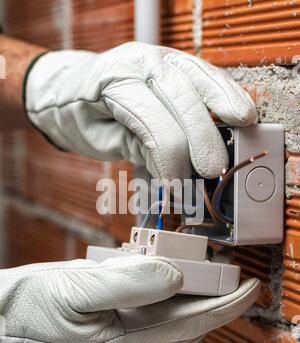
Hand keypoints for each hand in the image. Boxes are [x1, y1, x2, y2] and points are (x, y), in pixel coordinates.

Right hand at [0, 257, 259, 342]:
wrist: (7, 314)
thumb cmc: (35, 309)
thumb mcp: (79, 293)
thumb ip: (128, 284)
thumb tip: (174, 273)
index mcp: (129, 335)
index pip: (192, 322)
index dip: (225, 306)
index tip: (248, 288)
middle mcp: (133, 329)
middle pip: (187, 313)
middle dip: (215, 293)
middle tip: (232, 269)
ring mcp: (123, 317)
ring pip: (170, 300)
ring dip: (191, 281)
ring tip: (206, 262)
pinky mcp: (113, 303)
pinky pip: (148, 290)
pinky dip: (163, 274)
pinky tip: (166, 260)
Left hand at [25, 42, 256, 180]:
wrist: (68, 87)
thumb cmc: (82, 115)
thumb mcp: (102, 141)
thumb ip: (141, 151)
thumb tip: (178, 173)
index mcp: (116, 83)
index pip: (155, 127)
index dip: (173, 162)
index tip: (181, 188)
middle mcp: (142, 62)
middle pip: (185, 102)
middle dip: (204, 141)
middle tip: (215, 172)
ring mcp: (161, 56)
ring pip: (203, 80)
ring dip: (227, 109)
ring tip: (243, 134)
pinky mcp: (175, 60)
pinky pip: (207, 74)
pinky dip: (226, 92)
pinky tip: (240, 111)